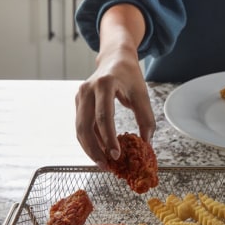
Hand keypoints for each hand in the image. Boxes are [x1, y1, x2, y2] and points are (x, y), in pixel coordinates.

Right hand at [75, 48, 155, 169]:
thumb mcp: (142, 94)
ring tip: (103, 163)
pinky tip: (100, 151)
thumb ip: (146, 119)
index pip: (104, 117)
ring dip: (90, 148)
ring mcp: (80, 96)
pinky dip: (89, 140)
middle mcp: (87, 90)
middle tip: (106, 166)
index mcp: (104, 84)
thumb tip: (146, 144)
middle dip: (94, 149)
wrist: (115, 59)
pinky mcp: (78, 102)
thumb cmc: (130, 76)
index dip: (109, 139)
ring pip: (80, 128)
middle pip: (85, 126)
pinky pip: (81, 125)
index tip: (116, 156)